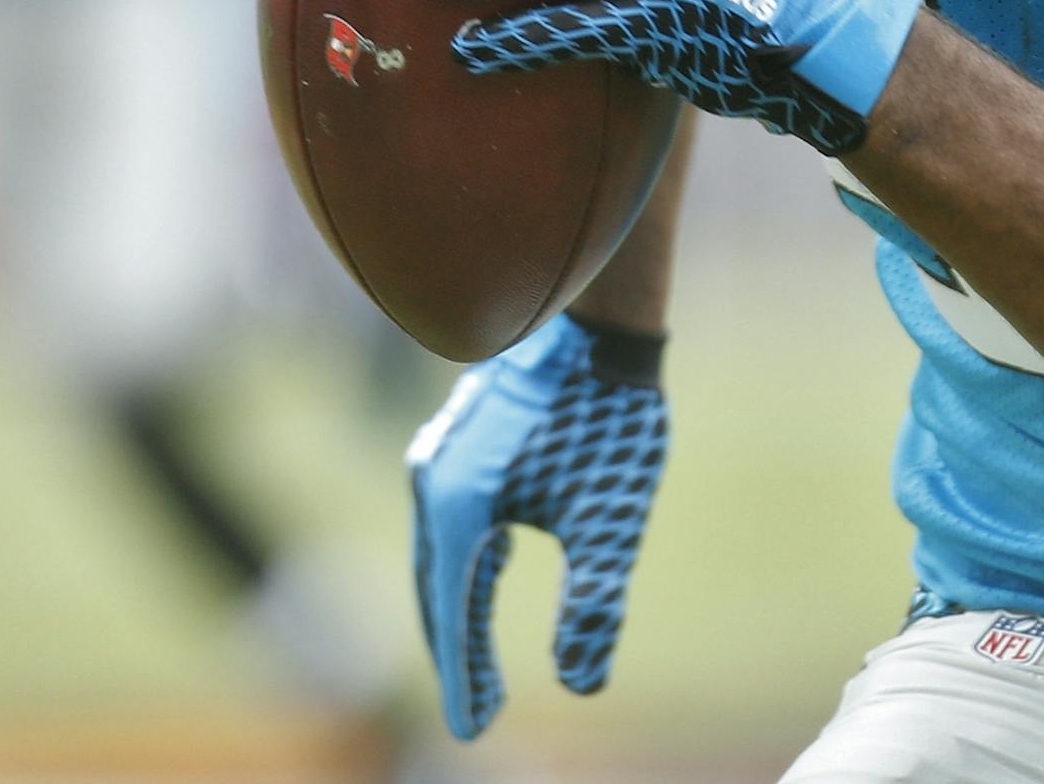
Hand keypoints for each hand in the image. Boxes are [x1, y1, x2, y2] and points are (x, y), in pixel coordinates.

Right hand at [407, 311, 668, 737]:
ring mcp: (442, 452)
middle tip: (480, 710)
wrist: (596, 312)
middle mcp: (434, 480)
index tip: (477, 730)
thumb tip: (584, 682)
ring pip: (440, 549)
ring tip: (479, 656)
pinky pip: (450, 512)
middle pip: (437, 587)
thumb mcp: (609, 514)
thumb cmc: (605, 408)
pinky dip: (464, 555)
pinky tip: (493, 562)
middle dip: (458, 651)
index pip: (457, 614)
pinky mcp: (461, 434)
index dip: (468, 678)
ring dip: (457, 604)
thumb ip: (595, 599)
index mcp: (461, 507)